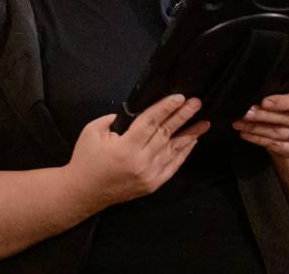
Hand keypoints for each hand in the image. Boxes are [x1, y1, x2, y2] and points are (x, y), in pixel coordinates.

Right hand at [64, 94, 207, 210]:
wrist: (83, 191)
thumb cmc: (86, 158)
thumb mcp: (92, 131)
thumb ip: (113, 119)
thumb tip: (133, 113)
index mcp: (126, 147)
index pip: (150, 122)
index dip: (165, 108)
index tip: (179, 97)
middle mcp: (141, 162)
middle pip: (166, 133)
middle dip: (183, 116)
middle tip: (197, 103)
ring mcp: (149, 175)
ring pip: (173, 150)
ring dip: (190, 135)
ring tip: (204, 122)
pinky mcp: (153, 185)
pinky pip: (172, 166)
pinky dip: (183, 153)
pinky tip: (191, 142)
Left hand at [232, 84, 288, 157]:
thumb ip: (280, 88)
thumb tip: (258, 85)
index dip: (282, 102)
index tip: (264, 102)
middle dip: (264, 116)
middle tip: (246, 113)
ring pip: (281, 133)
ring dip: (257, 128)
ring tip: (239, 123)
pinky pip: (278, 146)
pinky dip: (259, 140)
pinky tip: (246, 134)